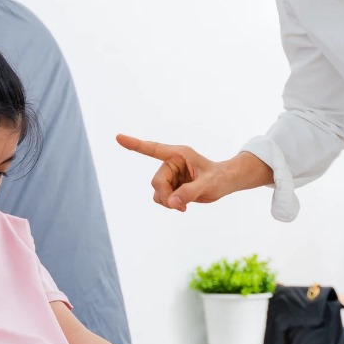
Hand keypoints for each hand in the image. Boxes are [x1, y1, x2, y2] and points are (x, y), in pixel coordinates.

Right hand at [116, 134, 236, 210]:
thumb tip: (172, 202)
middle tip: (180, 206)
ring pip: (157, 191)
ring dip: (168, 201)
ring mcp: (170, 175)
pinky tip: (182, 205)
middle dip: (166, 196)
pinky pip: (161, 197)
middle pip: (156, 181)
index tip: (118, 137)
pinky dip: (169, 204)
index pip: (153, 149)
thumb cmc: (220, 178)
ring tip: (184, 205)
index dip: (135, 144)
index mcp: (179, 154)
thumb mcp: (208, 185)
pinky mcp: (171, 185)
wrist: (225, 183)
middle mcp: (171, 163)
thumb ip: (189, 193)